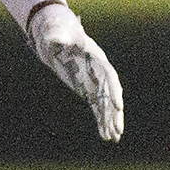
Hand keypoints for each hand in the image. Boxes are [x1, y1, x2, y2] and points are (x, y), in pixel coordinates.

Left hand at [27, 3, 122, 141]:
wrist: (55, 35)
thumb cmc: (58, 30)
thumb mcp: (57, 32)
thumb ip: (57, 36)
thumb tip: (52, 39)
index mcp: (97, 59)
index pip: (110, 77)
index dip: (114, 92)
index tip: (118, 107)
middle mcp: (99, 73)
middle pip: (111, 95)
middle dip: (115, 113)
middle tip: (118, 131)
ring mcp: (94, 83)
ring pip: (106, 105)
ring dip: (110, 121)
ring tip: (114, 139)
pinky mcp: (88, 90)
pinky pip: (97, 108)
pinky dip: (101, 121)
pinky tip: (105, 136)